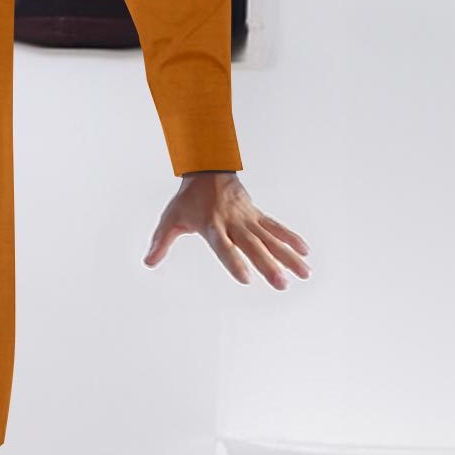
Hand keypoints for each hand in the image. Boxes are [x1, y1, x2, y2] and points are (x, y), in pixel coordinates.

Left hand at [144, 172, 309, 288]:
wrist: (208, 170)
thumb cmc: (188, 199)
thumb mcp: (170, 219)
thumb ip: (161, 242)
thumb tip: (148, 262)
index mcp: (212, 226)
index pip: (224, 247)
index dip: (234, 262)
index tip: (246, 279)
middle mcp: (234, 224)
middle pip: (253, 247)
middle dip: (268, 266)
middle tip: (282, 284)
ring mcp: (248, 219)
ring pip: (271, 239)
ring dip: (288, 256)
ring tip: (304, 273)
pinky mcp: (257, 215)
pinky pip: (276, 228)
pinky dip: (291, 238)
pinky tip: (305, 252)